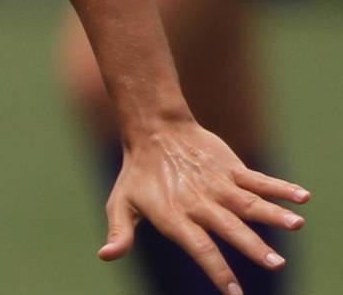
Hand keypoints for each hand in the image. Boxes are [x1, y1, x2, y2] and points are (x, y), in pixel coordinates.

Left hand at [98, 121, 309, 294]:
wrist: (153, 129)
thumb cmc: (137, 174)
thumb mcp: (120, 204)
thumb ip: (120, 233)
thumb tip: (105, 256)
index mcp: (176, 217)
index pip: (200, 248)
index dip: (217, 271)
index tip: (234, 293)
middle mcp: (200, 203)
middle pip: (230, 228)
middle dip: (253, 247)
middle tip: (275, 264)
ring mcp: (218, 184)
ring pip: (249, 203)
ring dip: (273, 214)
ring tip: (296, 224)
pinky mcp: (231, 168)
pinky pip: (258, 180)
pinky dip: (280, 188)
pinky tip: (302, 197)